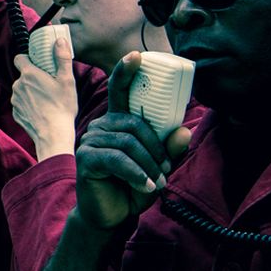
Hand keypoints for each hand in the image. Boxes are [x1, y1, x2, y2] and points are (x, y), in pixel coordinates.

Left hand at [11, 38, 77, 158]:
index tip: (40, 63)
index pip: (20, 58)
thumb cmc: (62, 107)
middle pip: (23, 75)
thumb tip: (60, 40)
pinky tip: (42, 110)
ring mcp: (15, 100)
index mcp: (29, 74)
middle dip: (34, 77)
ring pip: (22, 90)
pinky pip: (21, 103)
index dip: (29, 58)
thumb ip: (62, 58)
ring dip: (31, 91)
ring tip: (47, 99)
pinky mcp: (16, 113)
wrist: (53, 134)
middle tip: (50, 84)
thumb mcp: (67, 80)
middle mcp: (17, 85)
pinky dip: (29, 104)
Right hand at [74, 53, 192, 230]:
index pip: (120, 91)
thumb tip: (183, 132)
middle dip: (156, 149)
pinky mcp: (86, 158)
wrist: (111, 215)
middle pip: (135, 124)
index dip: (126, 71)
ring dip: (149, 165)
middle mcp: (102, 126)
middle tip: (164, 171)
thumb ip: (170, 150)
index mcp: (118, 122)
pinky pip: (118, 159)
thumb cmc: (132, 187)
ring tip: (155, 182)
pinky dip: (136, 174)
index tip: (136, 55)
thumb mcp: (157, 168)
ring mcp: (90, 140)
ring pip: (129, 142)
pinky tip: (145, 186)